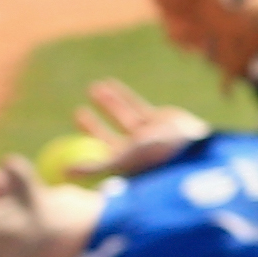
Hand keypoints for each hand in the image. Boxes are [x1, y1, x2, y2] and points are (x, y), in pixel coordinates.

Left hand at [72, 77, 209, 173]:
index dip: (86, 138)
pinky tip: (109, 84)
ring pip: (124, 116)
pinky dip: (123, 95)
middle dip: (94, 124)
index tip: (74, 125)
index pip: (100, 151)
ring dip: (109, 103)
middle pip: (111, 136)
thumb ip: (94, 166)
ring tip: (93, 88)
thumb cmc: (156, 158)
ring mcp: (150, 134)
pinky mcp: (162, 120)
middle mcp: (137, 151)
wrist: (192, 147)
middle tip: (78, 111)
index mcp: (127, 165)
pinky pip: (138, 105)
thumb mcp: (121, 162)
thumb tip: (64, 172)